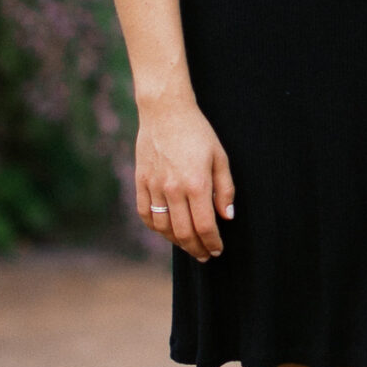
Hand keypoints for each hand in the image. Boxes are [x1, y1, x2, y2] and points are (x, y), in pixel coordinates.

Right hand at [135, 100, 235, 259]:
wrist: (165, 111)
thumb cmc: (198, 132)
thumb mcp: (220, 157)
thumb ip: (225, 189)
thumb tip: (226, 217)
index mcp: (196, 184)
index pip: (205, 226)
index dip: (213, 243)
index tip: (218, 250)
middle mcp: (173, 189)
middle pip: (184, 232)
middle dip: (197, 248)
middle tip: (205, 255)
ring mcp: (154, 186)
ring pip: (163, 228)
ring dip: (177, 242)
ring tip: (188, 245)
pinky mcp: (140, 182)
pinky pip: (145, 214)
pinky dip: (156, 228)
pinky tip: (166, 231)